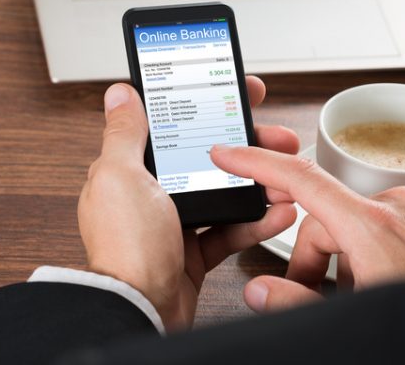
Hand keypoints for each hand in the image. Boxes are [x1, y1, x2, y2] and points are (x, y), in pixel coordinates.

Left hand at [77, 76, 299, 330]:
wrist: (140, 310)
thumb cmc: (124, 249)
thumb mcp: (120, 177)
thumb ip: (124, 134)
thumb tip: (120, 95)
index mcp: (133, 170)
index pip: (175, 125)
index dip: (210, 106)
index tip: (240, 94)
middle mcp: (153, 194)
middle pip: (209, 158)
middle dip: (248, 146)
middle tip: (278, 137)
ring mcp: (176, 223)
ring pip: (226, 192)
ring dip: (259, 183)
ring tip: (285, 177)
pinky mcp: (195, 251)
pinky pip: (232, 230)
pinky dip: (256, 222)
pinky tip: (277, 213)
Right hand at [210, 146, 404, 312]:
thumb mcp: (358, 312)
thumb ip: (299, 301)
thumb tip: (261, 292)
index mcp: (373, 226)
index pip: (301, 178)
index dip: (257, 162)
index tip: (231, 152)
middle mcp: (400, 206)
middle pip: (329, 216)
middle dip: (312, 256)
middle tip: (313, 293)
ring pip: (363, 220)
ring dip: (352, 255)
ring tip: (365, 292)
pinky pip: (397, 221)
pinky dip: (384, 246)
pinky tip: (395, 277)